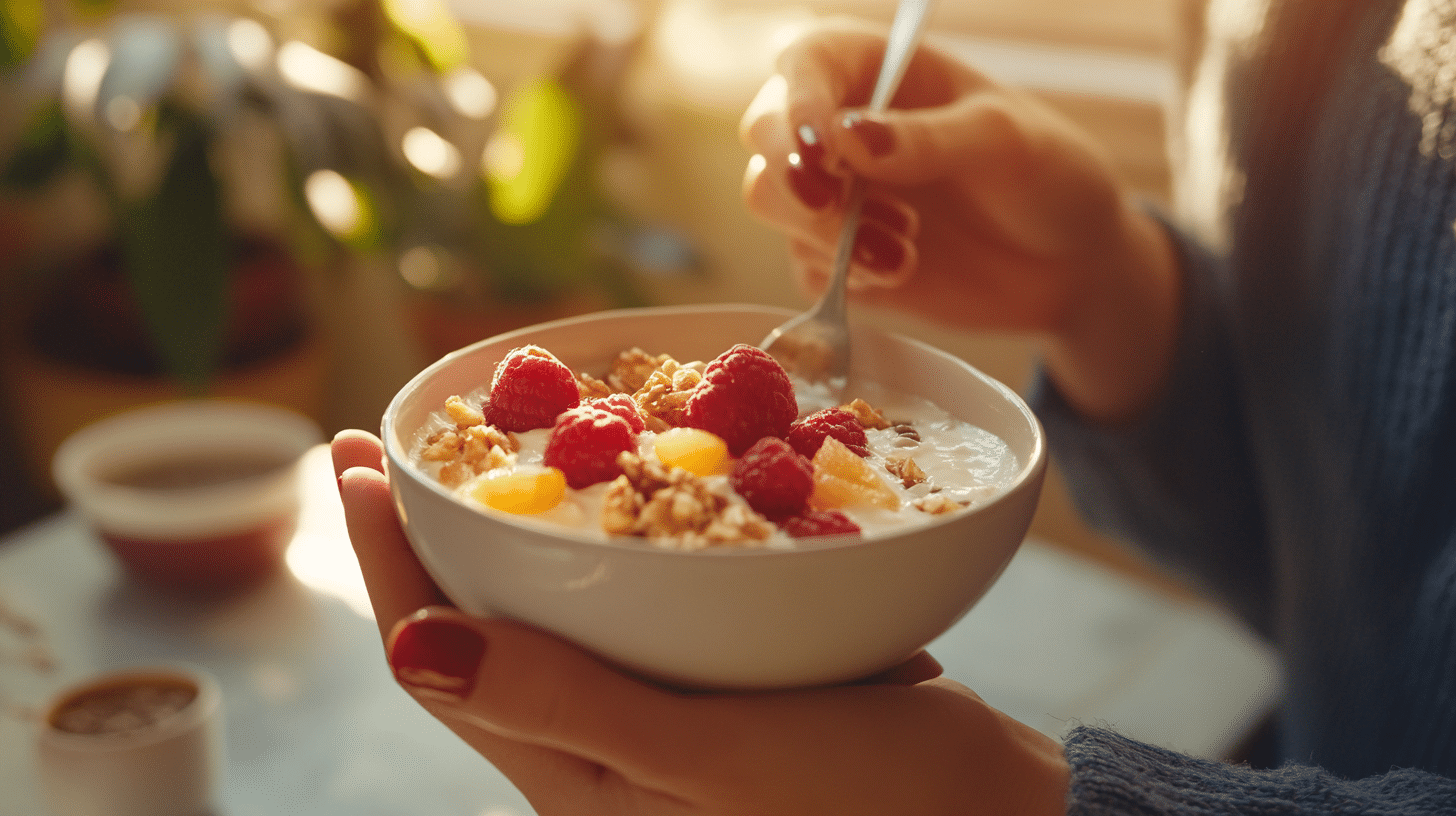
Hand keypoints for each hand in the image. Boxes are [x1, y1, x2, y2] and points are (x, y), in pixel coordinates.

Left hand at [332, 430, 1069, 815]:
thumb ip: (562, 703)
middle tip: (377, 446)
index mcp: (577, 784)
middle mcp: (603, 757)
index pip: (446, 663)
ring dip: (501, 536)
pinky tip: (602, 498)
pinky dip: (598, 549)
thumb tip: (408, 649)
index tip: (348, 462)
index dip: (389, 561)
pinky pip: (631, 613)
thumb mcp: (710, 754)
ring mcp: (657, 725)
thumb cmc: (866, 798)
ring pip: (553, 619)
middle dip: (425, 538)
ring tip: (461, 458)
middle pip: (484, 634)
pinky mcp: (714, 693)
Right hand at [740, 24, 1180, 421]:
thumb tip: (845, 138)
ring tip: (903, 248)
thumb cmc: (1050, 177)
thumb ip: (929, 137)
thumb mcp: (1007, 143)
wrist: (1072, 266)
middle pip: (765, 133)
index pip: (805, 60)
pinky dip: (842, 276)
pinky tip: (901, 272)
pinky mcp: (838, 258)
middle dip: (796, 176)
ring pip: (771, 200)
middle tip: (841, 204)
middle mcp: (843, 127)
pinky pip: (803, 265)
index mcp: (879, 71)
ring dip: (826, 231)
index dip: (796, 97)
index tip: (819, 145)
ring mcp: (836, 194)